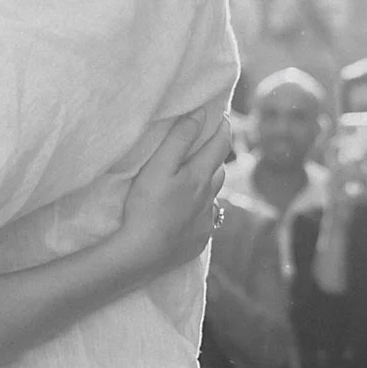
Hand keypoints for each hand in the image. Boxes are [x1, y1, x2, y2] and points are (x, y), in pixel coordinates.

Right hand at [119, 110, 239, 275]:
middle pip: (219, 170)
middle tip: (205, 146)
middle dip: (215, 155)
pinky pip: (205, 219)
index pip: (221, 144)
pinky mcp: (198, 240)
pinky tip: (187, 212)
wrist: (142, 254)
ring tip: (196, 178)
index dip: (223, 127)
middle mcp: (209, 198)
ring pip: (213, 195)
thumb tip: (200, 114)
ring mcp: (205, 221)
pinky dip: (200, 210)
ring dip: (209, 183)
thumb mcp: (158, 166)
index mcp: (201, 176)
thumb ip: (179, 138)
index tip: (222, 115)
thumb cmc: (146, 207)